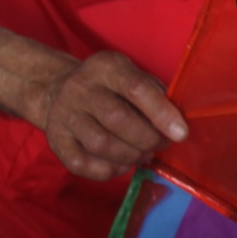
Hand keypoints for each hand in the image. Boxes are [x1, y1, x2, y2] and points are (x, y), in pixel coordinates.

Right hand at [34, 51, 186, 179]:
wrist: (59, 90)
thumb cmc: (111, 87)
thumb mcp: (133, 76)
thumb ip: (155, 96)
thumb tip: (177, 126)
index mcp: (106, 67)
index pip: (136, 88)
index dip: (161, 113)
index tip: (181, 133)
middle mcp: (80, 88)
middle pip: (117, 119)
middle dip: (147, 138)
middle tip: (161, 144)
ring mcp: (64, 114)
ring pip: (100, 144)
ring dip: (130, 156)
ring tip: (145, 155)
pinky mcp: (55, 139)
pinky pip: (81, 163)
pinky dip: (108, 170)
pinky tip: (123, 164)